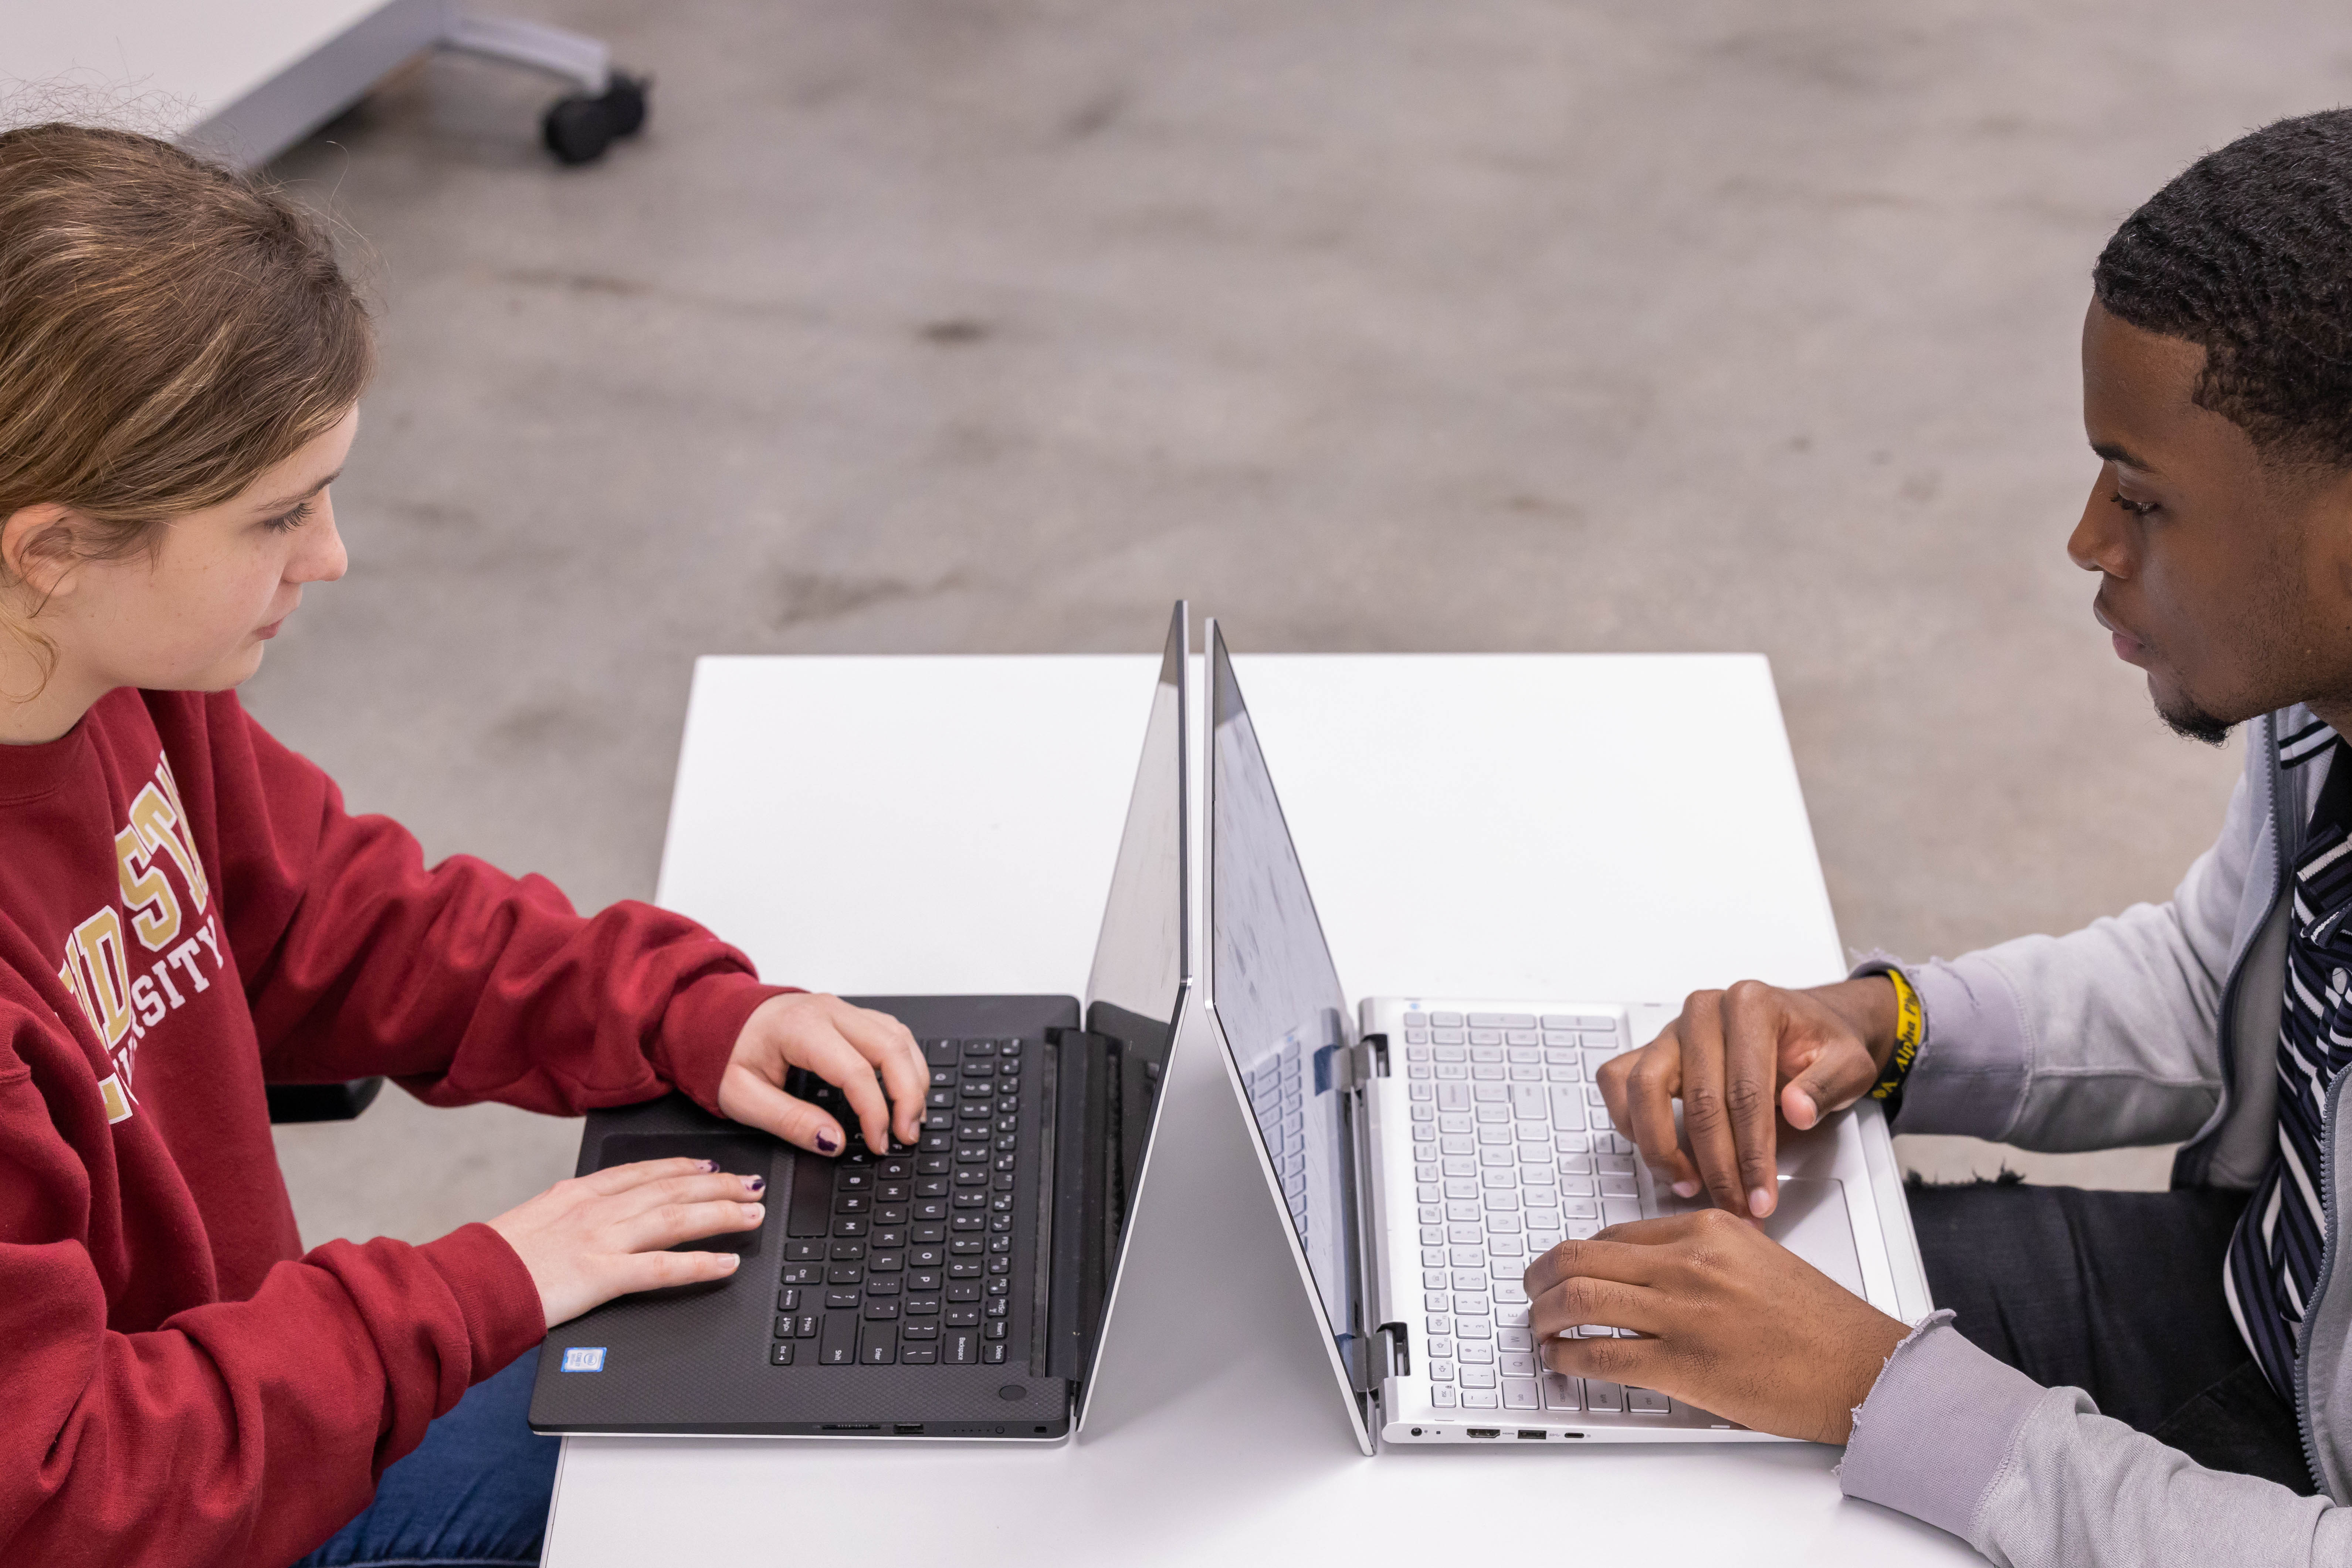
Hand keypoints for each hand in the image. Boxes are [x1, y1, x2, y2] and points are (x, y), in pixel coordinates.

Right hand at [487, 1157, 765, 1328]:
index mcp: (576, 1194)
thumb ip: (564, 1215)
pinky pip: (662, 1268)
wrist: (464, 1284)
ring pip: (676, 1218)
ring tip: (753, 1213)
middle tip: (751, 1185)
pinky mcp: (600, 1275)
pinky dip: (700, 1264)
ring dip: (722, 1214)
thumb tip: (584, 1217)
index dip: (680, 1166)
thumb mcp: (530, 1224)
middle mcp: (594, 1209)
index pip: (641, 1172)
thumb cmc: (491, 1262)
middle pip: (669, 1189)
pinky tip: (728, 1263)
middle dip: (717, 1186)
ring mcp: (600, 1240)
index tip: (708, 1164)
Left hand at [717, 992, 927, 1155]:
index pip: (856, 1071)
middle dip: (908, 1096)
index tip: (877, 1144)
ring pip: (899, 1037)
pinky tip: (905, 1090)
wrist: (718, 1020)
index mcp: (800, 1028)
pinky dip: (907, 1063)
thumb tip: (834, 1142)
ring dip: (914, 1079)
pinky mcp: (850, 1016)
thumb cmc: (728, 1054)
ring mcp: (843, 1009)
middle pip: (891, 1047)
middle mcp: (829, 1011)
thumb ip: (789, 1121)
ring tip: (910, 1119)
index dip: (875, 1112)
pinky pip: (893, 1033)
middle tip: (906, 1135)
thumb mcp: (742, 1097)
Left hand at [1523, 1210, 1909, 1442]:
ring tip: (1538, 1326)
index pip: (1616, 1231)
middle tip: (1531, 1289)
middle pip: (1583, 1256)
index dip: (1579, 1254)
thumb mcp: (1758, 1257)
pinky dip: (1569, 1357)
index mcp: (1708, 1229)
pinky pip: (1603, 1355)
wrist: (1858, 1366)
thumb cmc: (1818, 1320)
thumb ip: (1704, 1252)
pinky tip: (1562, 1360)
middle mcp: (1690, 1263)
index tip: (1565, 1267)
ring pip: (1581, 1299)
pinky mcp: (1683, 1364)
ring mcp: (1684, 1313)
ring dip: (1545, 1314)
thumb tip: (1649, 1263)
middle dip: (1542, 1275)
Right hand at [1598, 977, 1896, 1217]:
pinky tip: (1661, 1153)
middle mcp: (1704, 1011)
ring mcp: (1672, 1030)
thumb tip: (1797, 1111)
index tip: (1760, 1196)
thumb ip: (1827, 1085)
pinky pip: (1618, 1081)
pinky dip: (1629, 1121)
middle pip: (1699, 1100)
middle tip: (1734, 1206)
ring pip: (1644, 1088)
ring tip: (1689, 1184)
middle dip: (1716, 1166)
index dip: (1753, 1154)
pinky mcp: (1651, 1049)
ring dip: (1662, 1147)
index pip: (1746, 1091)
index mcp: (1751, 1005)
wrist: (1804, 1026)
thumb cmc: (1819, 1045)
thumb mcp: (1848, 1063)